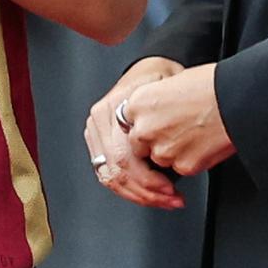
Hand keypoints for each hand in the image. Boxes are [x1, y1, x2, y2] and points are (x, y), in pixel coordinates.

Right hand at [86, 57, 186, 208]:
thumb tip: (169, 151)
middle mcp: (98, 122)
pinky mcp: (97, 143)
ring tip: (164, 200)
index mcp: (110, 110)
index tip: (172, 189)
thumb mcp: (168, 90)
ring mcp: (94, 133)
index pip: (124, 158)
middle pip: (116, 172)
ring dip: (139, 196)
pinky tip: (150, 194)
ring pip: (110, 178)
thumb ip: (164, 118)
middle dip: (147, 193)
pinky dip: (130, 190)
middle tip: (172, 199)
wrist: (151, 67)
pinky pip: (109, 175)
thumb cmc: (161, 78)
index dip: (149, 181)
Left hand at [124, 63, 235, 178]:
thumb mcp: (170, 82)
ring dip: (172, 152)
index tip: (154, 124)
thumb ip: (153, 102)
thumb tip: (152, 112)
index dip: (144, 126)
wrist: (236, 99)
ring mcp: (162, 150)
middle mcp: (145, 128)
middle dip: (155, 143)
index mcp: (138, 103)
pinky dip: (190, 160)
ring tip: (193, 134)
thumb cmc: (211, 85)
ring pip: (160, 160)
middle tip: (176, 131)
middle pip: (139, 146)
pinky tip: (203, 143)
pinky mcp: (183, 165)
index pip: (128, 124)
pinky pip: (181, 168)